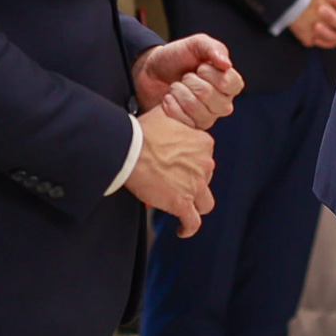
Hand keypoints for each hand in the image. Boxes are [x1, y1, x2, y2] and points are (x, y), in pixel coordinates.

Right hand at [124, 107, 216, 236]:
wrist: (130, 150)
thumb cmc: (143, 131)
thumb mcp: (166, 114)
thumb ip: (176, 114)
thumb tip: (174, 105)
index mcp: (203, 143)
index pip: (205, 157)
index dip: (193, 163)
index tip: (180, 167)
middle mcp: (205, 164)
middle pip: (205, 178)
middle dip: (192, 182)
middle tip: (173, 184)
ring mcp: (195, 185)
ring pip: (205, 202)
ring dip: (196, 205)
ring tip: (185, 209)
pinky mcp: (183, 203)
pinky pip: (193, 221)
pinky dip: (189, 227)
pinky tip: (182, 230)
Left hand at [134, 33, 243, 129]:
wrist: (150, 71)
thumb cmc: (177, 57)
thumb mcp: (195, 44)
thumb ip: (213, 48)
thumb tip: (226, 64)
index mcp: (229, 82)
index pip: (231, 84)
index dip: (212, 75)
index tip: (200, 67)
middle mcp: (222, 102)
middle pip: (214, 98)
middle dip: (192, 82)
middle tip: (185, 77)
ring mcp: (207, 117)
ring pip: (198, 110)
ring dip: (180, 93)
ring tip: (175, 87)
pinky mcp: (190, 127)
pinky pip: (185, 122)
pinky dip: (172, 106)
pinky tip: (168, 99)